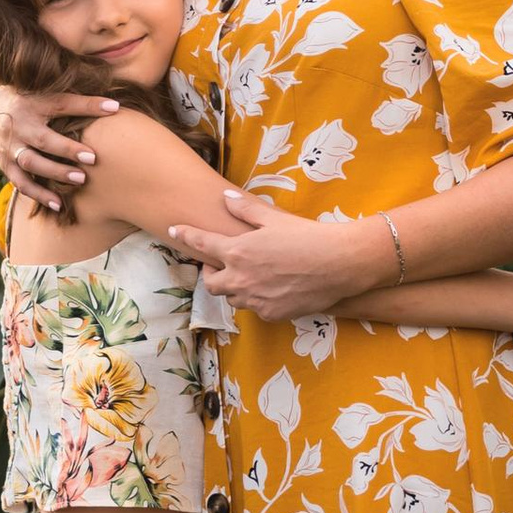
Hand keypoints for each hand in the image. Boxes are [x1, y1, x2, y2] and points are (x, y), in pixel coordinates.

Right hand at [0, 81, 118, 214]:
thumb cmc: (33, 103)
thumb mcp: (52, 97)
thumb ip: (81, 102)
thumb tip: (115, 107)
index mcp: (33, 105)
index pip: (61, 104)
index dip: (86, 107)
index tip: (112, 110)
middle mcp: (18, 126)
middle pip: (42, 140)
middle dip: (66, 151)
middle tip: (92, 159)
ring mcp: (9, 147)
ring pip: (31, 163)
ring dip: (55, 173)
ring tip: (80, 180)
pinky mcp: (5, 165)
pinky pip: (21, 183)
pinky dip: (38, 194)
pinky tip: (58, 204)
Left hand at [167, 187, 385, 320]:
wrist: (339, 264)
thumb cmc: (307, 236)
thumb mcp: (274, 218)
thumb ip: (246, 210)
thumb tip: (226, 198)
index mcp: (237, 252)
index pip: (201, 244)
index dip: (185, 236)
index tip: (174, 231)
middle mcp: (240, 279)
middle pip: (211, 283)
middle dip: (211, 273)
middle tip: (221, 263)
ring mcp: (255, 300)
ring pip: (233, 298)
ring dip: (235, 288)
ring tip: (250, 276)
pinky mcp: (271, 314)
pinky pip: (256, 309)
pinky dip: (258, 299)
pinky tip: (274, 289)